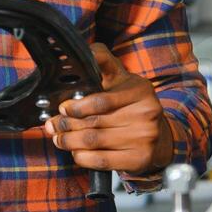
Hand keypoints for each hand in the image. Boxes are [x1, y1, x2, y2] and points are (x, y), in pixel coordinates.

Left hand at [41, 43, 173, 176]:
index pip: (101, 100)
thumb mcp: (121, 77)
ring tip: (58, 138)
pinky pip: (102, 161)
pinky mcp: (140, 159)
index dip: (77, 106)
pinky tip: (75, 152)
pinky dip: (83, 157)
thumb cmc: (131, 103)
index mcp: (140, 90)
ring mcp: (144, 138)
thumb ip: (103, 60)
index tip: (62, 107)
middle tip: (53, 125)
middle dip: (67, 124)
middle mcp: (146, 113)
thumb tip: (84, 51)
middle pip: (94, 122)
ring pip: (94, 141)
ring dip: (69, 141)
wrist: (158, 135)